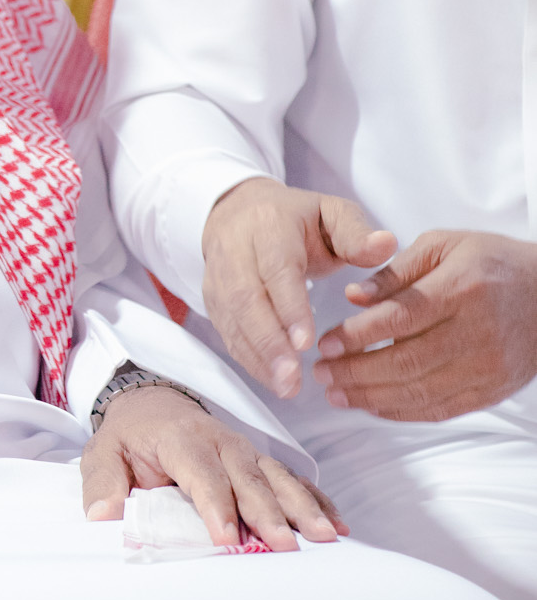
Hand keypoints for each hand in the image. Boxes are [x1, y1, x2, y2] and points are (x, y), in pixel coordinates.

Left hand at [79, 383, 346, 551]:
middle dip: (268, 512)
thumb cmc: (128, 436)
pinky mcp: (259, 459)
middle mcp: (220, 440)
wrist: (151, 403)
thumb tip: (103, 515)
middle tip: (285, 547)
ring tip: (325, 536)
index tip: (228, 539)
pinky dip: (314, 499)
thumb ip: (102, 483)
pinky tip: (336, 522)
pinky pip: (291, 478)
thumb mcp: (102, 452)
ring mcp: (245, 449)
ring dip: (301, 506)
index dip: (215, 505)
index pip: (201, 472)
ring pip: (276, 477)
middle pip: (247, 477)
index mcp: (180, 438)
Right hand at [201, 177, 395, 398]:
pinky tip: (273, 381)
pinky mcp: (213, 300)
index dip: (288, 306)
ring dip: (258, 356)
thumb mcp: (330, 212)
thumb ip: (356, 232)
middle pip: (246, 300)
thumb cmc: (294, 219)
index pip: (276, 269)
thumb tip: (386, 245)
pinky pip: (227, 332)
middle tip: (293, 378)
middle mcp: (236, 251)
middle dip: (269, 342)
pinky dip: (249, 359)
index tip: (305, 342)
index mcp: (269, 226)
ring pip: (233, 320)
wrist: (237, 212)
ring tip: (285, 387)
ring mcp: (219, 277)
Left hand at [313, 229, 536, 420]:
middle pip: (406, 361)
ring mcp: (486, 367)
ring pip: (419, 392)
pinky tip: (372, 405)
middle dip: (355, 372)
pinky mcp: (491, 391)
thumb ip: (396, 271)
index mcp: (461, 288)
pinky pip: (439, 409)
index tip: (326, 343)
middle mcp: (476, 332)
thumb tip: (353, 297)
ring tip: (336, 394)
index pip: (400, 318)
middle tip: (322, 373)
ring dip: (370, 397)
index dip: (358, 335)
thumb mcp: (443, 245)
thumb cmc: (492, 264)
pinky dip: (401, 412)